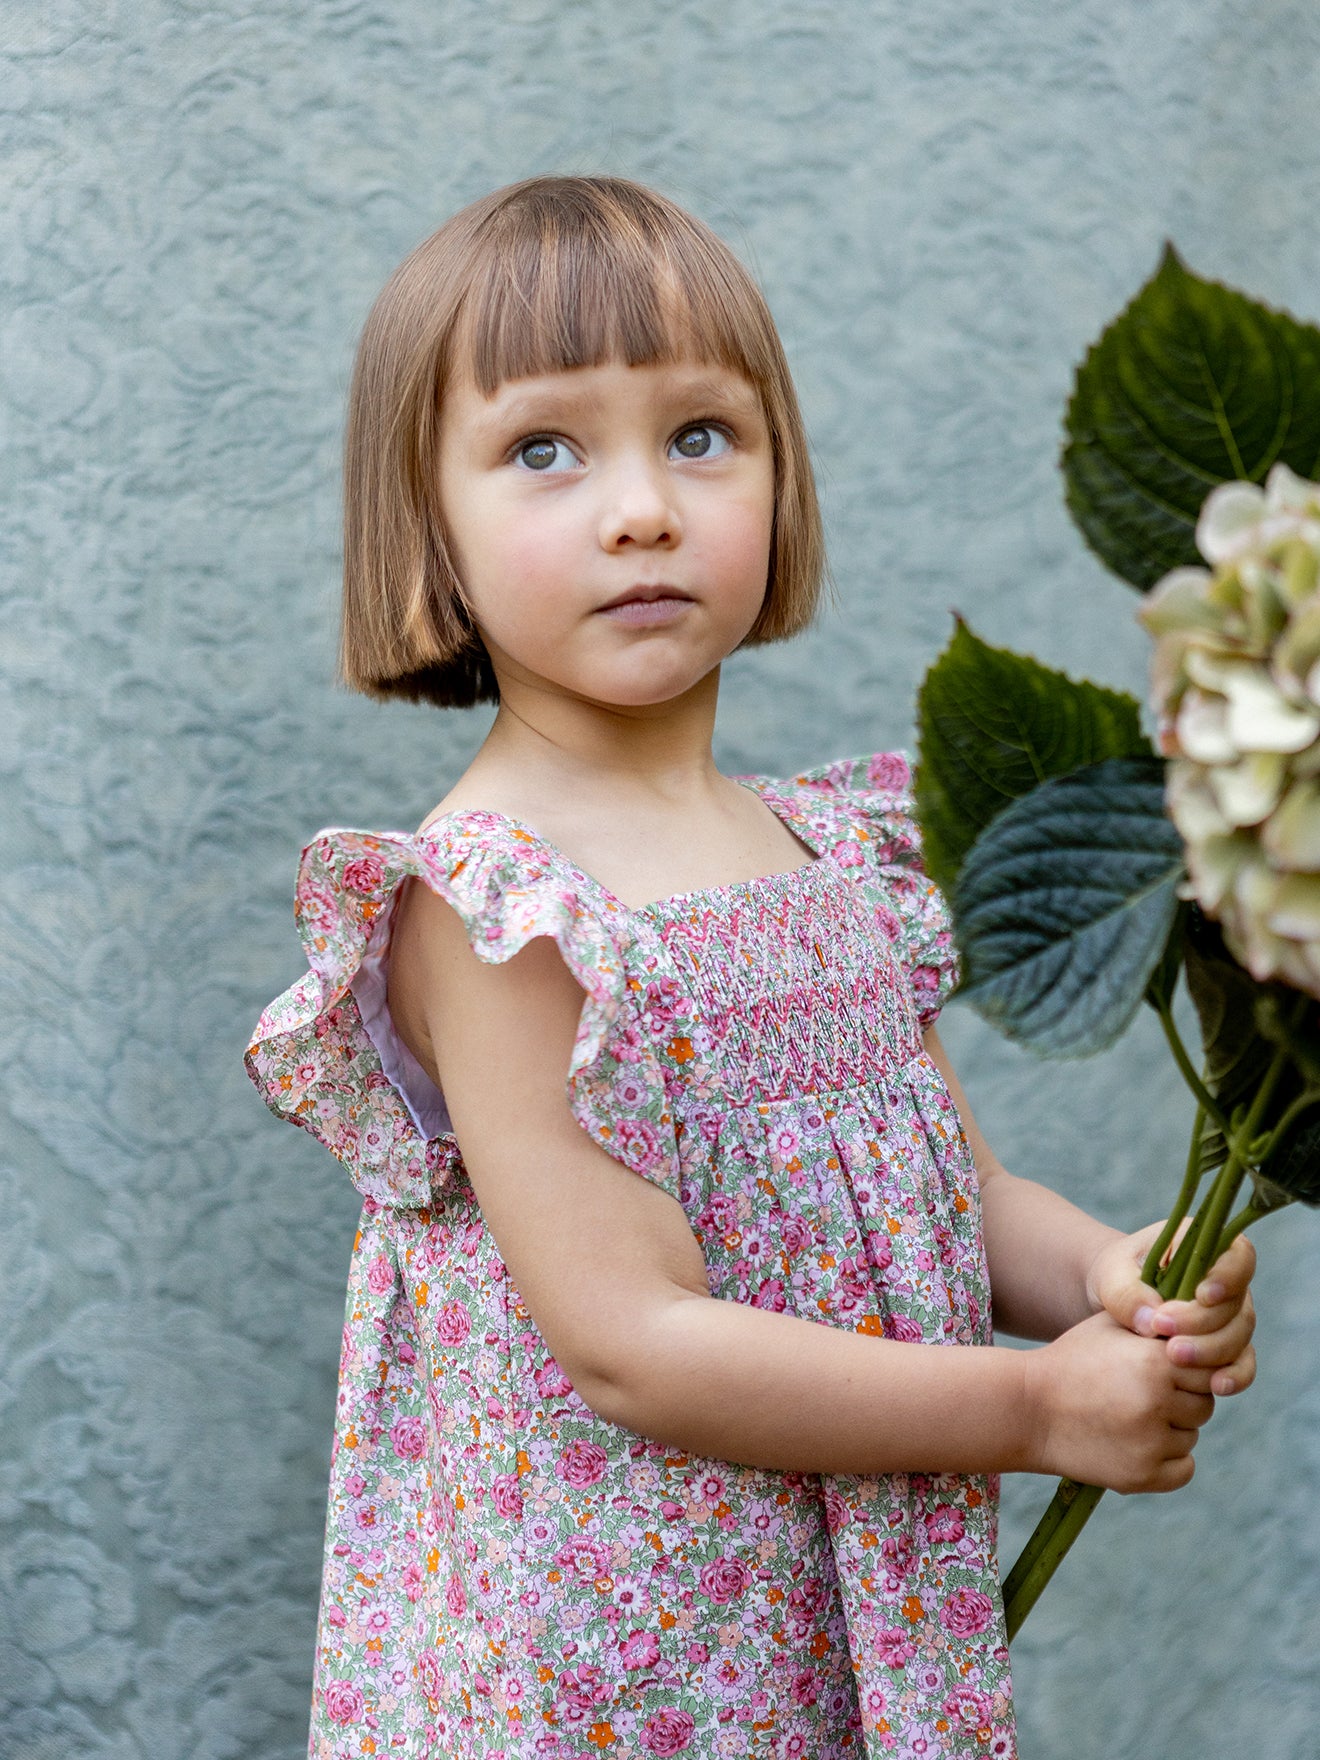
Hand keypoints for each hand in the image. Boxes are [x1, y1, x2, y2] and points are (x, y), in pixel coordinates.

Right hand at [1026, 1309, 1214, 1492]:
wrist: (1027, 1408)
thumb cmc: (1072, 1360)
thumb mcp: (1112, 1328)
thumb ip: (1158, 1326)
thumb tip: (1202, 1329)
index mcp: (1155, 1361)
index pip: (1207, 1369)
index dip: (1185, 1369)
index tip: (1162, 1370)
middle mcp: (1158, 1402)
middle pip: (1203, 1406)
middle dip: (1181, 1400)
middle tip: (1142, 1395)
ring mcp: (1151, 1443)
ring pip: (1190, 1437)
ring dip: (1170, 1430)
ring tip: (1129, 1418)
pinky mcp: (1142, 1475)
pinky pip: (1183, 1469)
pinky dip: (1168, 1461)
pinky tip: (1138, 1444)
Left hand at [1086, 1224, 1256, 1399]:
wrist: (1113, 1302)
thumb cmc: (1115, 1276)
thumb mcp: (1111, 1274)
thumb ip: (1127, 1292)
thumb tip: (1151, 1322)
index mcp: (1205, 1247)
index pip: (1238, 1256)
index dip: (1228, 1276)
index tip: (1201, 1296)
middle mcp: (1226, 1282)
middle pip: (1236, 1304)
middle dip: (1203, 1322)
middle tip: (1163, 1331)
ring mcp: (1230, 1317)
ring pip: (1239, 1336)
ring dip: (1211, 1351)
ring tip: (1173, 1356)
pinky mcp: (1226, 1347)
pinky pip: (1242, 1364)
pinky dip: (1233, 1376)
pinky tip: (1215, 1386)